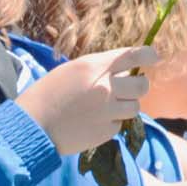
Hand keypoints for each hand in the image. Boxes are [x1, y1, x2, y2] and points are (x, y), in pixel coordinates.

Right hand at [16, 44, 156, 154]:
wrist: (32, 125)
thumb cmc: (48, 94)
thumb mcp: (71, 72)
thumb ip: (98, 70)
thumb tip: (124, 73)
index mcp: (93, 67)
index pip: (131, 56)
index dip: (148, 54)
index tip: (154, 56)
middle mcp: (105, 87)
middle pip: (142, 86)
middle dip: (139, 86)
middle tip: (129, 89)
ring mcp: (107, 111)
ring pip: (134, 107)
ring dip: (125, 106)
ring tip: (104, 107)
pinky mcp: (107, 131)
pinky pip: (120, 124)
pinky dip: (112, 122)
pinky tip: (93, 121)